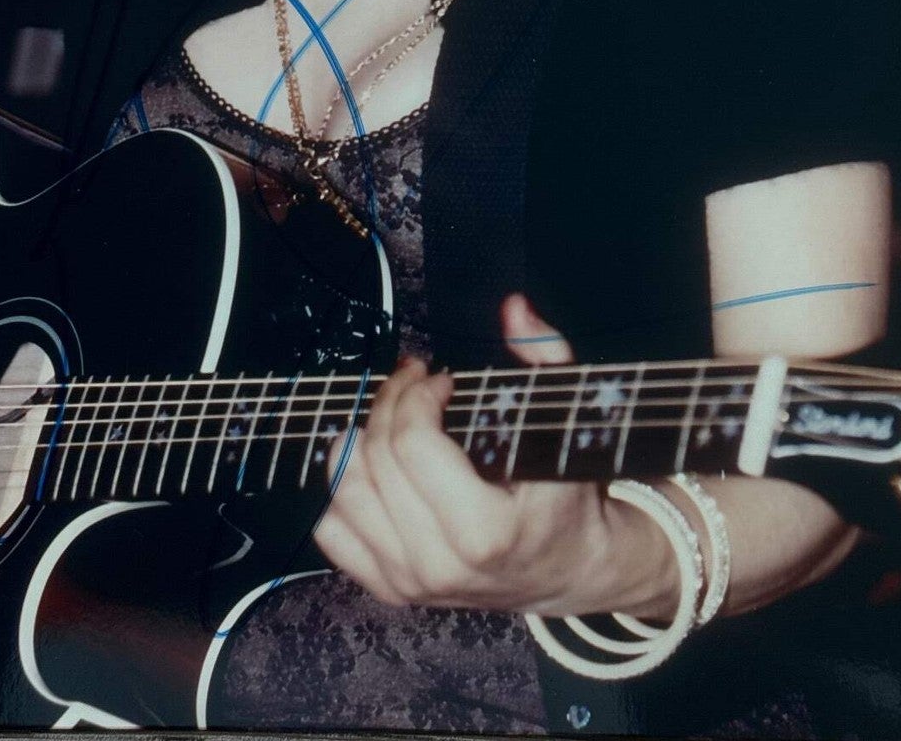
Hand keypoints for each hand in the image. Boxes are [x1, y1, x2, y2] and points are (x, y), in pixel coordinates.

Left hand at [314, 294, 652, 615]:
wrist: (569, 571)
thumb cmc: (566, 497)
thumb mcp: (566, 425)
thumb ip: (545, 359)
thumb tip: (515, 309)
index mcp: (484, 532)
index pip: (413, 444)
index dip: (417, 395)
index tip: (440, 380)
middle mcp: (439, 565)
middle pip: (374, 460)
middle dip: (389, 403)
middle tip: (412, 382)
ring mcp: (409, 582)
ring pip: (343, 493)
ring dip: (360, 437)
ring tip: (389, 416)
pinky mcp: (390, 589)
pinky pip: (331, 530)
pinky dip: (340, 487)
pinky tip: (370, 461)